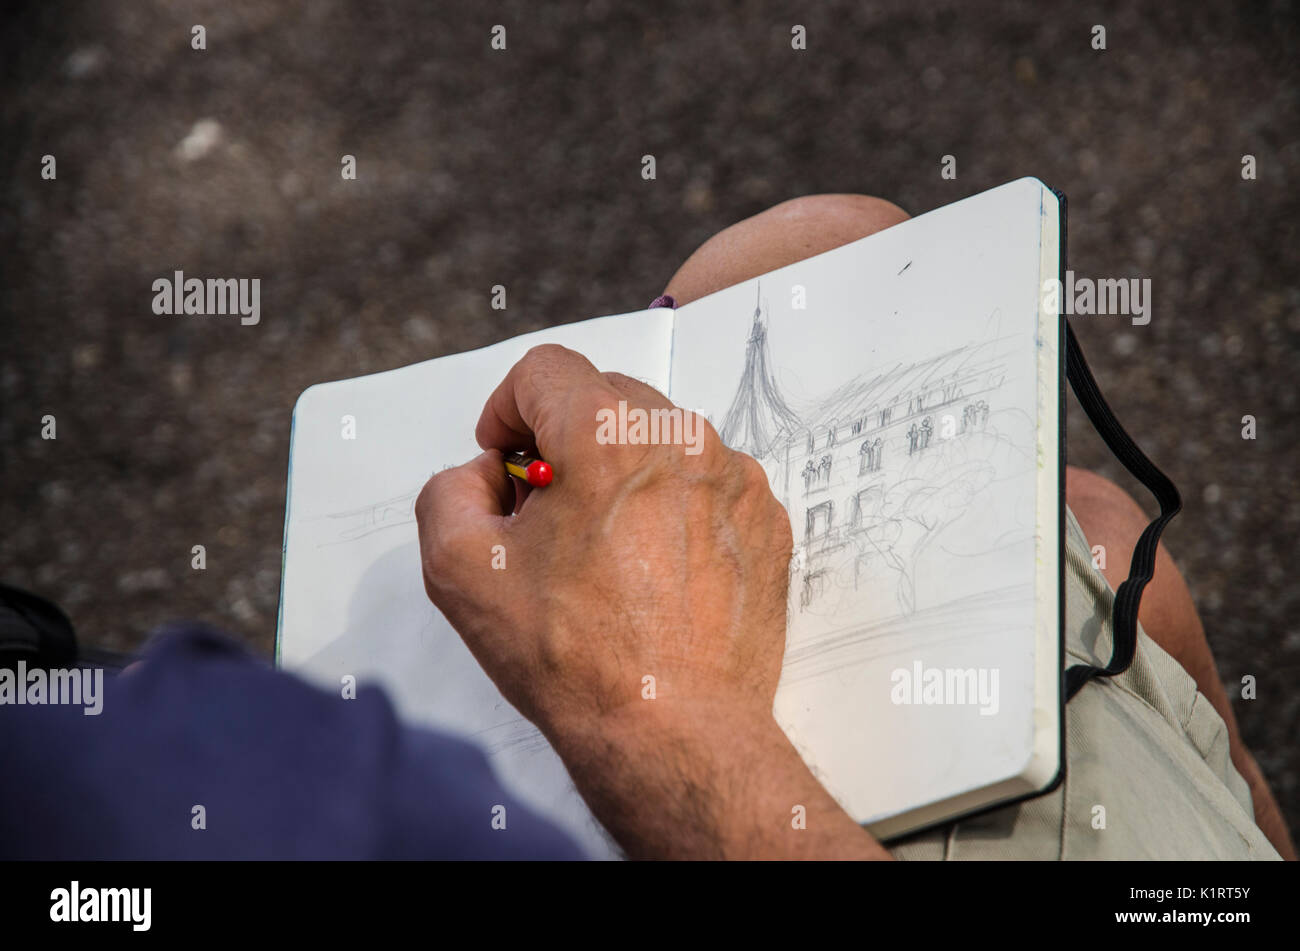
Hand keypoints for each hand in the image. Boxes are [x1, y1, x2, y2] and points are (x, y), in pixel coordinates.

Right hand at [415, 344, 888, 858]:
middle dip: (562, 441)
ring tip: (602, 552)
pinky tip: (651, 572)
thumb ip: (450, 490)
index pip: (545, 369)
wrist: (674, 733)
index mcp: (609, 434)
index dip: (507, 410)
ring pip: (657, 440)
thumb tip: (487, 474)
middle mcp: (683, 439)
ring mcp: (734, 479)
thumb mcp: (460, 569)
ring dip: (618, 473)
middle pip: (604, 396)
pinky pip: (704, 483)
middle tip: (545, 514)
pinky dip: (670, 507)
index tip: (505, 461)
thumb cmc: (576, 658)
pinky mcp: (764, 520)